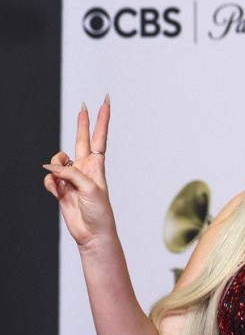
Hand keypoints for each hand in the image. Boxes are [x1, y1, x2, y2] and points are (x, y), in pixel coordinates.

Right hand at [42, 97, 113, 245]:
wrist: (92, 232)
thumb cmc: (99, 211)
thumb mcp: (90, 189)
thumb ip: (70, 174)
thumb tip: (50, 167)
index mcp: (97, 166)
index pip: (99, 137)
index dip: (101, 120)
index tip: (105, 102)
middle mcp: (84, 168)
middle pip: (82, 139)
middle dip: (82, 123)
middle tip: (84, 104)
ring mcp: (72, 178)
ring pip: (57, 161)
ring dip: (56, 166)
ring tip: (62, 181)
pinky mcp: (60, 189)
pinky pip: (49, 179)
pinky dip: (50, 183)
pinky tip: (57, 192)